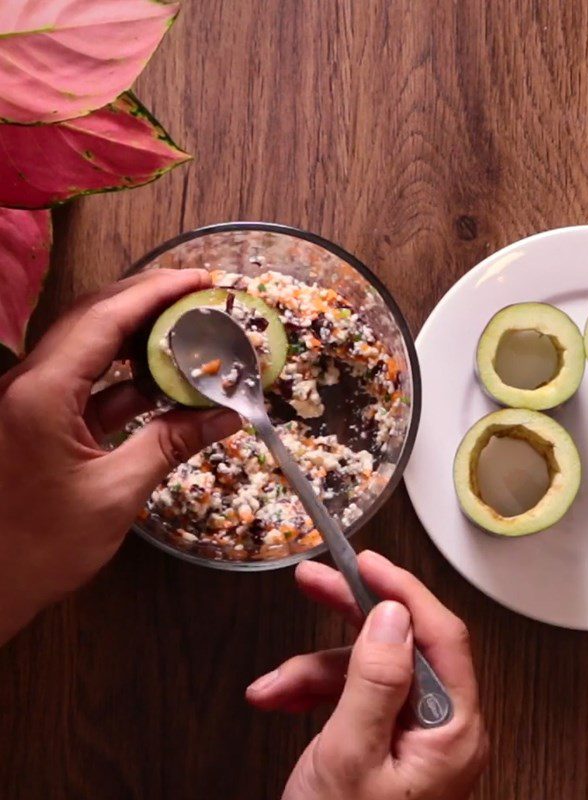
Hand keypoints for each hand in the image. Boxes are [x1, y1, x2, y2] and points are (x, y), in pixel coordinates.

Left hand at [0, 269, 240, 644]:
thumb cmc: (39, 548)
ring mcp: (27, 402)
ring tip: (185, 330)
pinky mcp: (32, 422)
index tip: (198, 281)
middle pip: (90, 322)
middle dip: (145, 302)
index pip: (103, 320)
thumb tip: (227, 417)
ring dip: (136, 340)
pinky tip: (161, 386)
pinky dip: (124, 382)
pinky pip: (84, 386)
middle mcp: (27, 385)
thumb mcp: (116, 494)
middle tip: (197, 295)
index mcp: (41, 394)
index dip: (154, 293)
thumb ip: (170, 444)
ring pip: (86, 350)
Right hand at [246, 550, 488, 799]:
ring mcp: (414, 739)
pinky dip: (315, 694)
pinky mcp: (386, 746)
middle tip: (314, 581)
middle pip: (402, 644)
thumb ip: (375, 681)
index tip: (367, 562)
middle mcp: (441, 730)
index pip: (441, 635)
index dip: (404, 590)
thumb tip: (393, 615)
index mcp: (453, 732)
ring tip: (273, 686)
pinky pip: (354, 700)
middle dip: (351, 613)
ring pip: (369, 672)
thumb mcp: (349, 758)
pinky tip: (282, 697)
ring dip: (315, 669)